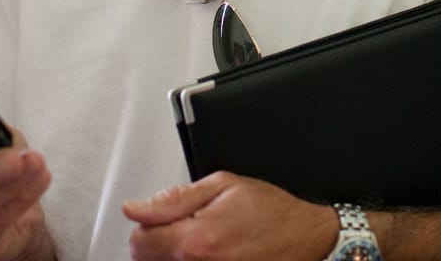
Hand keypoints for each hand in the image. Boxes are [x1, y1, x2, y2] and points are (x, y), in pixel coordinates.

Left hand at [123, 172, 335, 260]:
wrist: (305, 236)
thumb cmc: (271, 212)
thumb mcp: (222, 186)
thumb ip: (173, 198)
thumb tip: (135, 208)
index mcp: (196, 239)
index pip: (139, 242)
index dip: (148, 226)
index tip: (164, 220)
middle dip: (160, 243)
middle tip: (188, 228)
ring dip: (176, 256)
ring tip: (204, 242)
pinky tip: (211, 254)